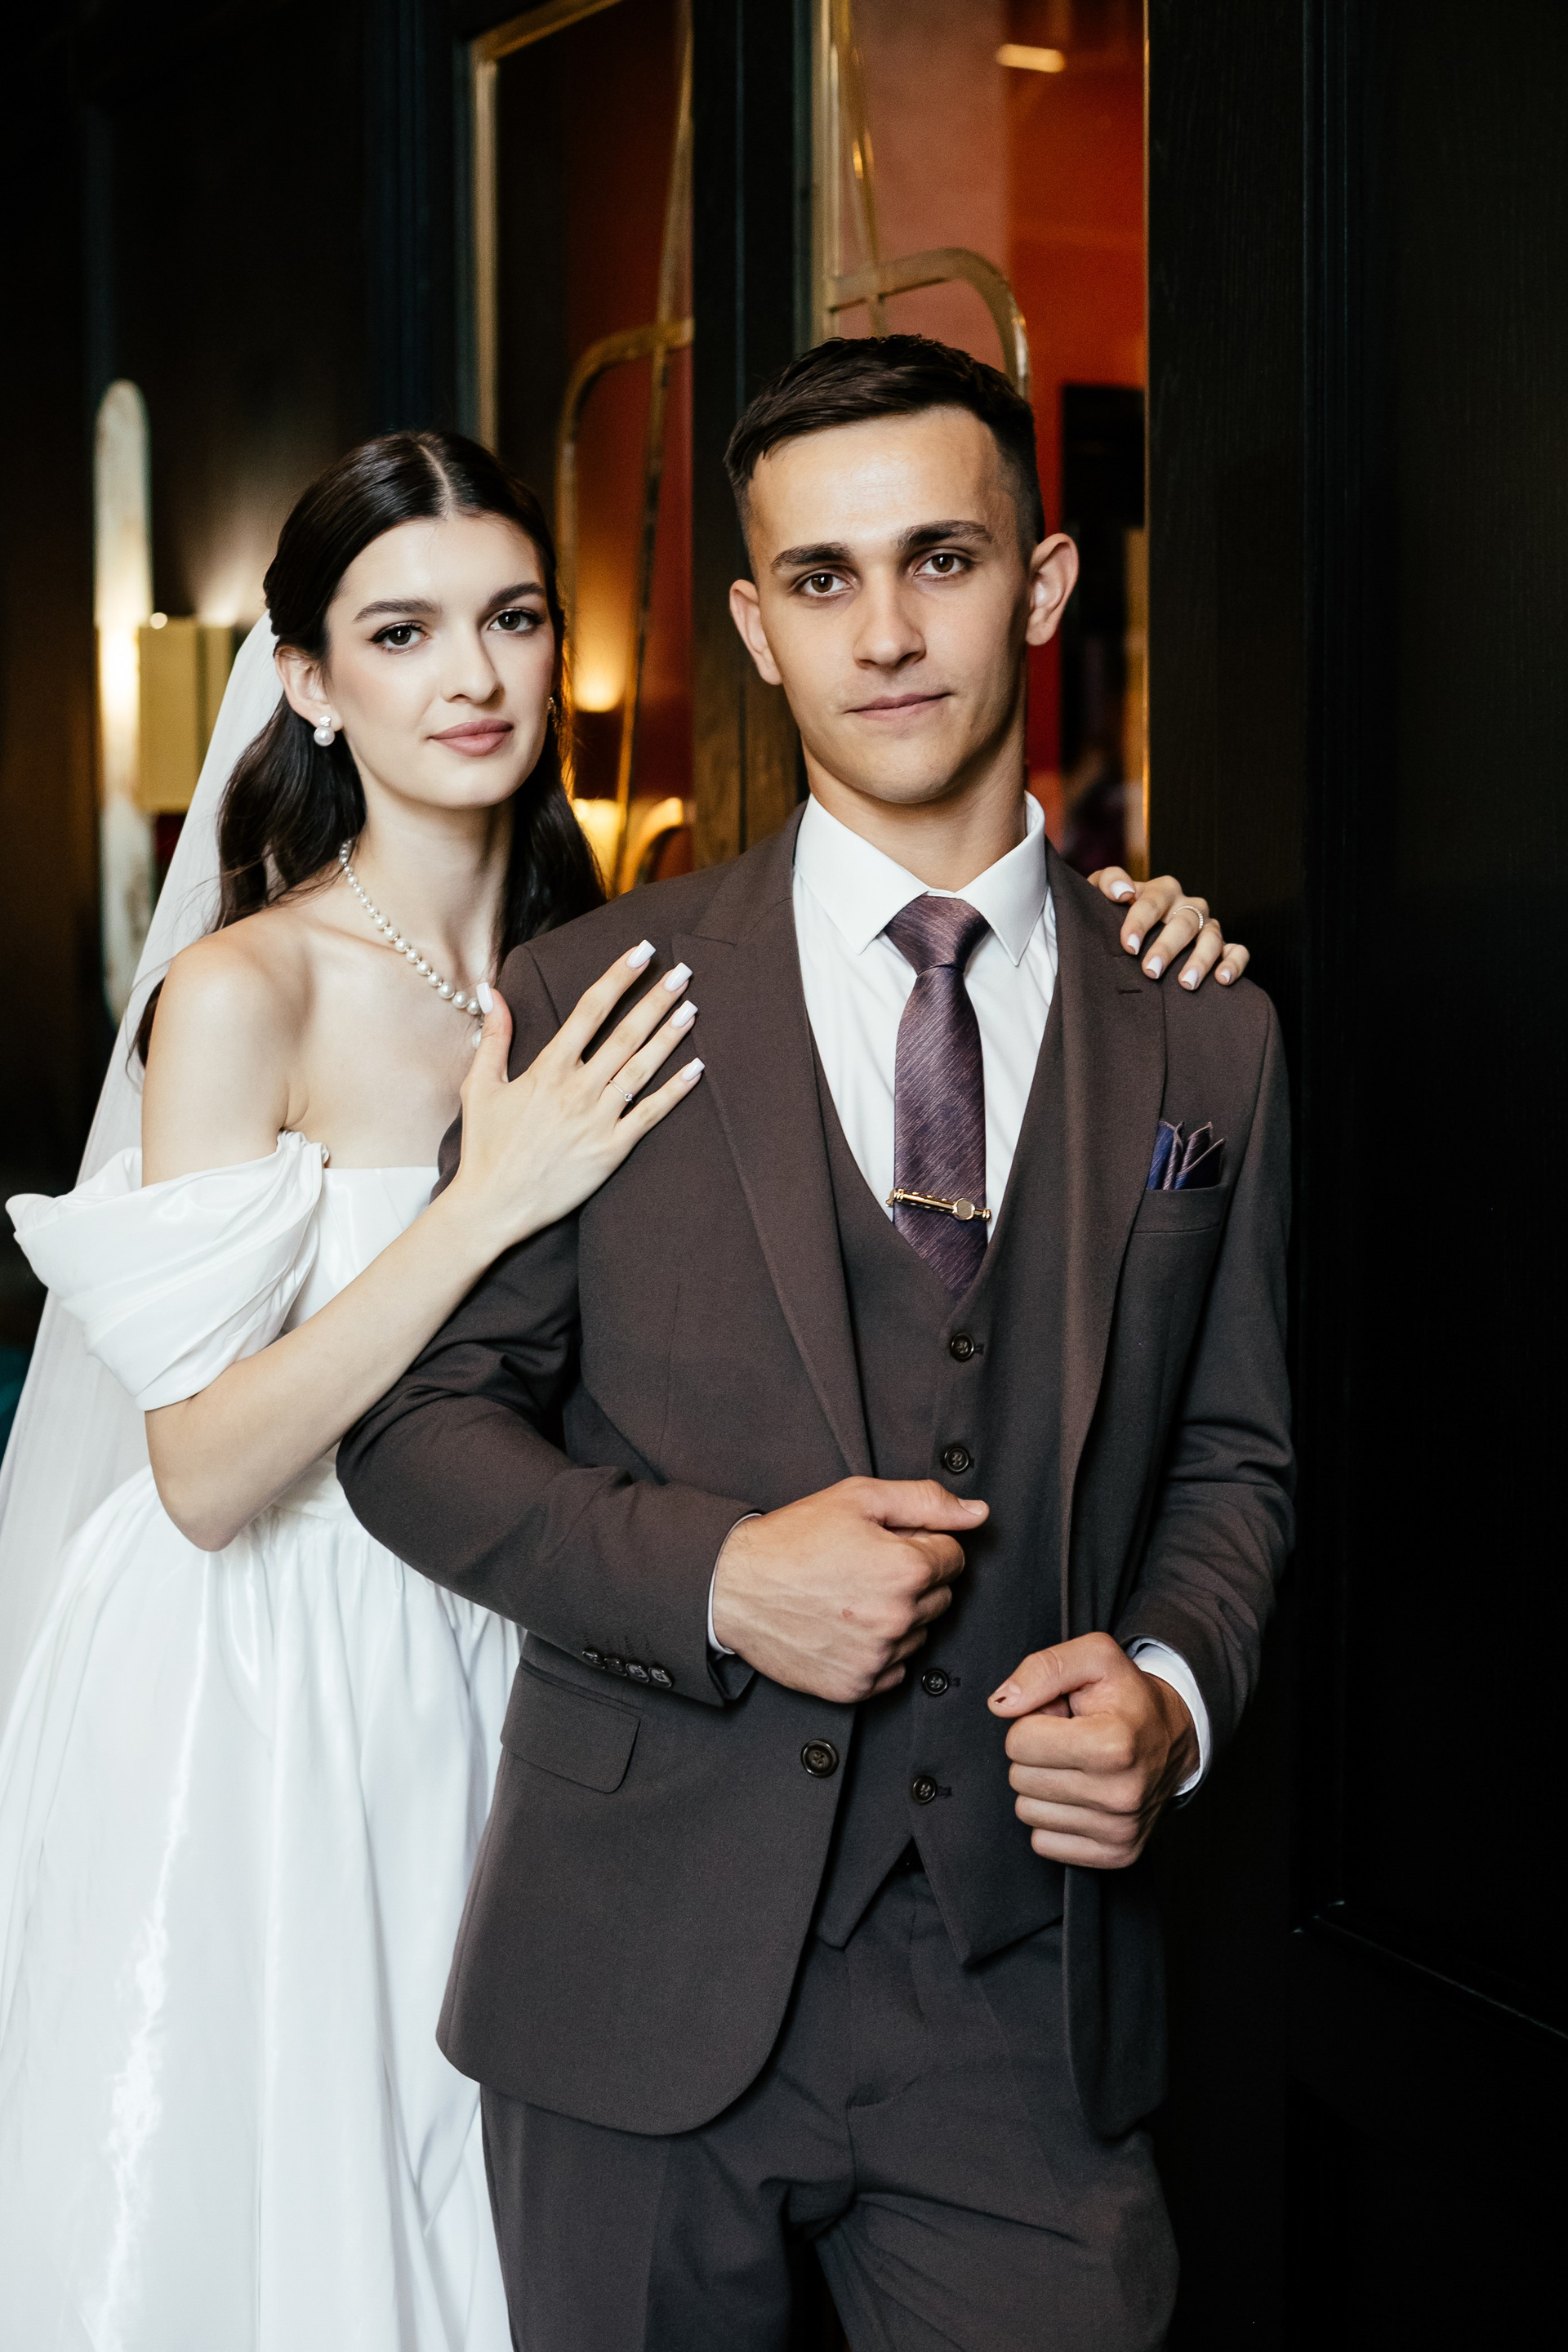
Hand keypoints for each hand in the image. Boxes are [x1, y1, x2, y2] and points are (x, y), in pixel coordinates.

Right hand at [446, 945, 702, 1255]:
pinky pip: (650, 1114)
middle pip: (626, 1034)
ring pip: (642, 1068)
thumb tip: (491, 990)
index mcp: (548, 1069)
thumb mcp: (480, 1085)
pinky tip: (697, 1068)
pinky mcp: (612, 1150)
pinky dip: (675, 1091)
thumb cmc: (486, 1146)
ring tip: (692, 1008)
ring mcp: (598, 1120)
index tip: (642, 952)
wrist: (492, 1205)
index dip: (618, 977)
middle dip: (656, 999)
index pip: (590, 1010)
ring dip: (670, 1036)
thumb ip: (494, 1036)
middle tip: (683, 971)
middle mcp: (578, 1089)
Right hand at [711, 1478, 987, 1703]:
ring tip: (851, 1595)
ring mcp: (877, 1657)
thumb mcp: (858, 1498)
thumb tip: (977, 1514)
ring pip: (919, 1634)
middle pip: (940, 1598)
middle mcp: (898, 1620)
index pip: (953, 1558)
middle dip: (914, 1580)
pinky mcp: (856, 1686)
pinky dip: (878, 1650)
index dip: (923, 1544)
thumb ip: (926, 1501)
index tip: (888, 1543)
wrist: (734, 1587)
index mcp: (905, 1570)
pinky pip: (894, 1668)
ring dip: (899, 1616)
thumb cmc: (793, 1539)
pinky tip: (845, 1626)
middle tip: (866, 1566)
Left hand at [989, 1634, 1198, 1868]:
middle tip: (1071, 1740)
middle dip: (1036, 1754)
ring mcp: (1120, 1829)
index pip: (1019, 1741)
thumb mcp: (1094, 1657)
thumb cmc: (1129, 1697)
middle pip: (1019, 1778)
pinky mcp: (1117, 1854)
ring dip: (1043, 1786)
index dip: (1033, 1722)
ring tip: (1077, 1765)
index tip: (1061, 1718)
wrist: (1174, 1736)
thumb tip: (1002, 1703)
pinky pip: (1043, 1843)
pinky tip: (1080, 1795)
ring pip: (1027, 1812)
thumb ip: (1042, 1668)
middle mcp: (1120, 1794)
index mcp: (1114, 1744)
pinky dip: (1054, 1818)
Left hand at [1088, 868, 1249, 989]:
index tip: (1130, 946)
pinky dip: (1234, 964)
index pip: (1154, 901)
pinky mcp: (1222, 948)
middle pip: (1185, 921)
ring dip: (1200, 960)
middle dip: (1168, 946)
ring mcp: (1206, 927)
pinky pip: (1238, 952)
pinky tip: (1222, 980)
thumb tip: (1123, 892)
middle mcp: (1188, 906)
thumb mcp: (1101, 893)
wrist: (1129, 937)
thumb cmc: (1114, 914)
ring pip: (1212, 937)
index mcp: (1162, 891)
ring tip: (1185, 984)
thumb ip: (1107, 882)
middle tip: (1151, 970)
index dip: (1142, 921)